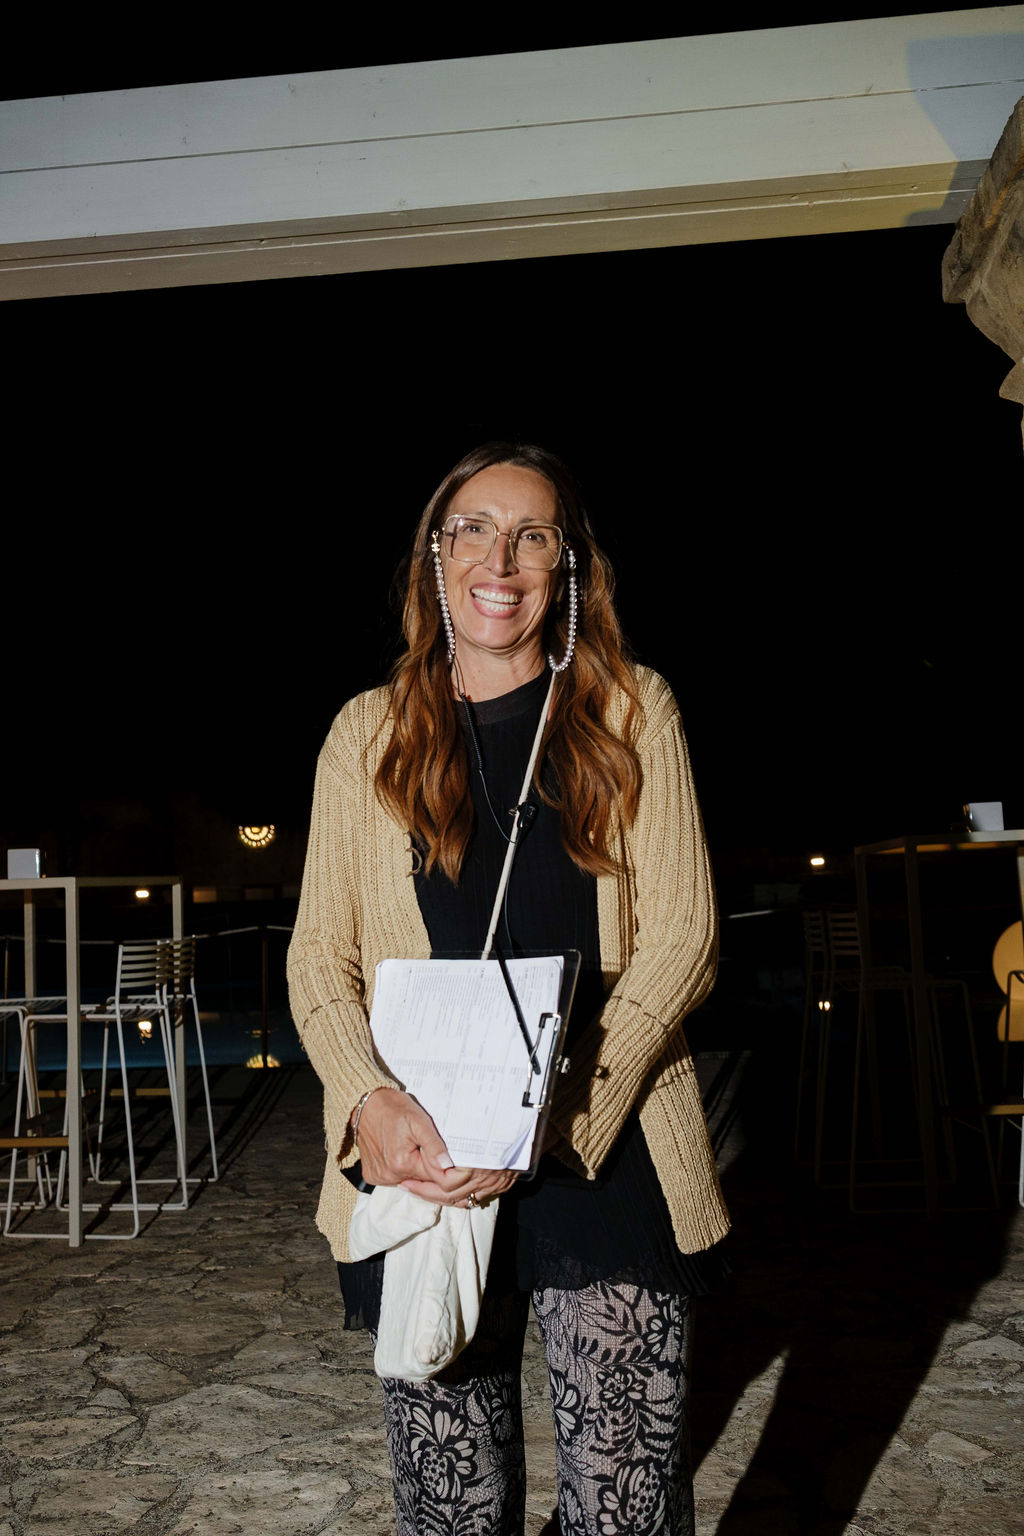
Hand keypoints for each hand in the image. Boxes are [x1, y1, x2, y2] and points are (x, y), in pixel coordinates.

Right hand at [353, 1088, 516, 1206]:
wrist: (364, 1104)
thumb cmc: (394, 1108)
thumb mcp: (419, 1120)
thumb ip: (434, 1145)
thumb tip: (448, 1166)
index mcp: (403, 1163)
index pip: (436, 1179)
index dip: (449, 1170)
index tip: (456, 1160)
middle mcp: (389, 1176)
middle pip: (423, 1183)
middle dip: (434, 1172)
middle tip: (439, 1154)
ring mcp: (379, 1178)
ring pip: (410, 1182)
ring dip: (418, 1172)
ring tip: (420, 1151)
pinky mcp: (372, 1176)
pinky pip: (395, 1179)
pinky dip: (403, 1171)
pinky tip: (404, 1154)